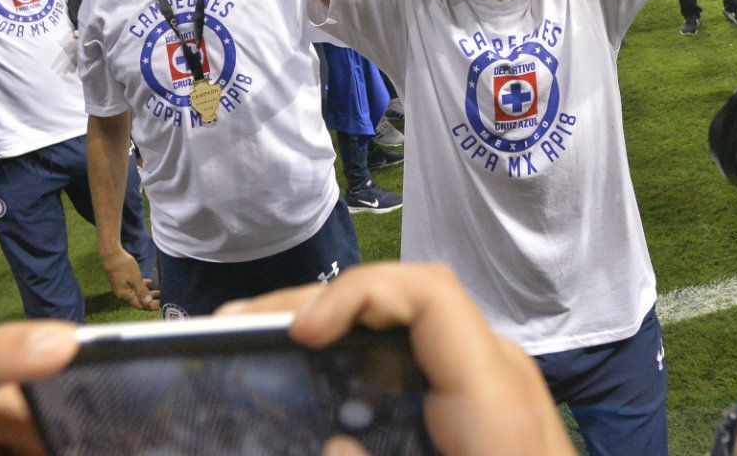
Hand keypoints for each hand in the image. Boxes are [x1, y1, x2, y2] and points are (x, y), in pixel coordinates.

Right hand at [99, 247, 158, 312]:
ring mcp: (122, 289)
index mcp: (125, 296)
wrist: (111, 256)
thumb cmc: (123, 266)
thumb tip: (148, 303)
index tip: (161, 305)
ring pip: (137, 294)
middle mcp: (122, 295)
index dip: (151, 306)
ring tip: (158, 292)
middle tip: (162, 299)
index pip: (140, 305)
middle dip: (151, 301)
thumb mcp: (135, 279)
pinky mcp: (122, 282)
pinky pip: (134, 288)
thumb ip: (142, 291)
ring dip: (147, 293)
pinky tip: (149, 282)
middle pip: (139, 301)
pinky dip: (142, 287)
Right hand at [219, 263, 572, 455]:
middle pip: (408, 296)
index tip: (300, 334)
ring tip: (264, 337)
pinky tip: (317, 366)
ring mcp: (490, 379)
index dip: (358, 295)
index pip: (429, 297)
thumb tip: (333, 444)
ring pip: (409, 317)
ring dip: (338, 317)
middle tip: (240, 325)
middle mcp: (495, 371)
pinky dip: (362, 345)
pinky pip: (417, 348)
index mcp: (494, 398)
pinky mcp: (480, 397)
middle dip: (323, 300)